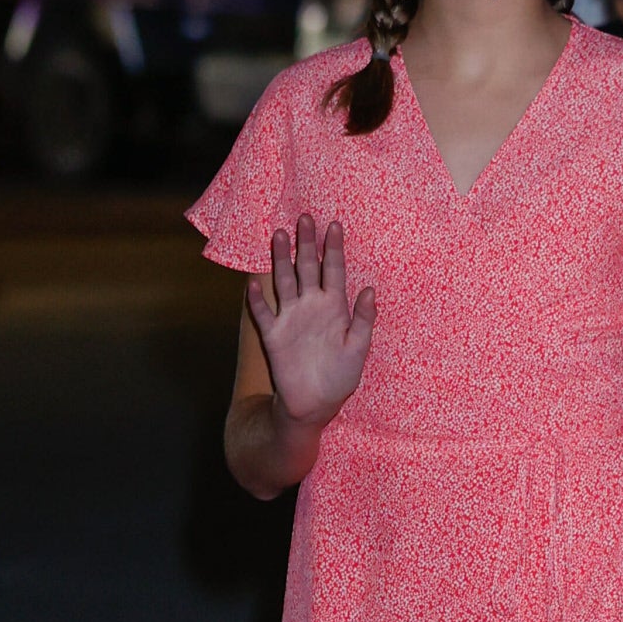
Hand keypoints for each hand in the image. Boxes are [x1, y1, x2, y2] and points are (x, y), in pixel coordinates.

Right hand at [247, 215, 375, 425]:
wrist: (314, 404)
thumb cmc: (340, 377)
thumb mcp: (358, 348)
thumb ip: (363, 320)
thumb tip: (369, 290)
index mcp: (335, 308)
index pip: (334, 271)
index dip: (333, 249)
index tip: (334, 225)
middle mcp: (311, 306)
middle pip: (307, 268)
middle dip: (306, 243)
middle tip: (305, 218)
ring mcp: (291, 318)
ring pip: (284, 281)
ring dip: (281, 259)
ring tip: (279, 235)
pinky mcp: (273, 335)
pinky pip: (263, 313)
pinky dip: (258, 300)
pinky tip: (253, 283)